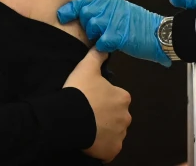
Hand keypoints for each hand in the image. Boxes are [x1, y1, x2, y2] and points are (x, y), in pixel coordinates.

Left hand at [57, 0, 168, 65]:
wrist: (159, 33)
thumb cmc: (140, 25)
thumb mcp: (122, 11)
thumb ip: (106, 11)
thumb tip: (88, 16)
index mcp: (111, 1)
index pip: (85, 0)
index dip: (71, 8)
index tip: (62, 15)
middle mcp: (111, 8)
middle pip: (86, 14)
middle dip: (86, 25)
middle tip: (95, 32)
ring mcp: (114, 21)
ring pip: (92, 27)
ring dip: (95, 36)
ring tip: (105, 39)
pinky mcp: (117, 36)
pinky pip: (101, 42)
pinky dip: (103, 46)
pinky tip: (111, 47)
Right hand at [64, 48, 130, 162]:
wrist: (70, 117)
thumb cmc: (80, 91)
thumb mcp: (86, 67)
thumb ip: (97, 56)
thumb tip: (104, 46)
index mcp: (123, 97)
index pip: (117, 97)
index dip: (104, 98)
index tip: (91, 98)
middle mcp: (126, 117)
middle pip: (117, 116)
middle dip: (106, 115)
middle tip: (88, 112)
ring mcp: (120, 135)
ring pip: (113, 132)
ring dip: (104, 130)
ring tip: (87, 126)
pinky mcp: (113, 150)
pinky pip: (109, 148)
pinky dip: (102, 146)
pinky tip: (90, 140)